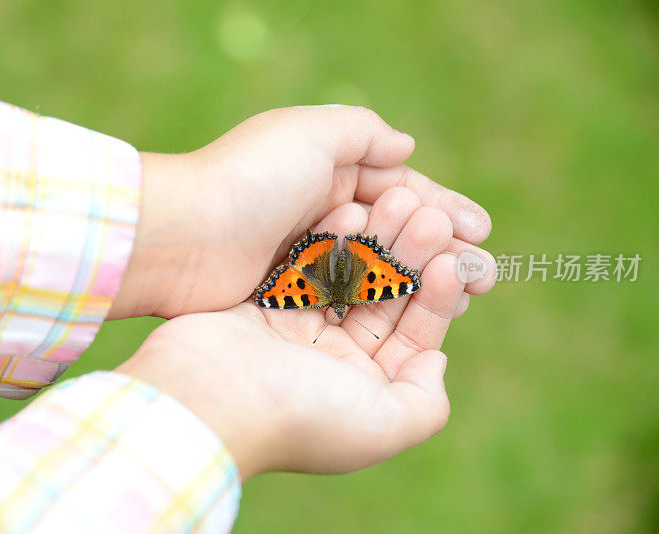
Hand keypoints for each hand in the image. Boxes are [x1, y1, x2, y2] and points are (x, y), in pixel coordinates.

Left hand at [107, 105, 493, 318]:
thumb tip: (407, 149)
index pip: (398, 188)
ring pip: (377, 269)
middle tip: (486, 275)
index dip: (443, 208)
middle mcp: (317, 214)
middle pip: (394, 234)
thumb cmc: (248, 180)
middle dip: (442, 251)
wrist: (182, 239)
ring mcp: (303, 258)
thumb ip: (363, 134)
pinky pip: (349, 299)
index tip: (480, 231)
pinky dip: (383, 304)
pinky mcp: (288, 297)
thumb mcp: (309, 134)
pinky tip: (414, 316)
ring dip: (422, 281)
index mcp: (324, 170)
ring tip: (463, 296)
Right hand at [116, 191, 486, 478]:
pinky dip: (330, 238)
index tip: (454, 263)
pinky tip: (353, 207)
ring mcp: (296, 329)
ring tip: (401, 201)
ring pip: (348, 275)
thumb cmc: (299, 416)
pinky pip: (306, 263)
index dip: (438, 299)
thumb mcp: (382, 427)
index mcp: (361, 388)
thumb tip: (436, 361)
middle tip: (430, 217)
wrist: (205, 397)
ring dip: (376, 240)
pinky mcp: (264, 302)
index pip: (412, 336)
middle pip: (382, 299)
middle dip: (410, 258)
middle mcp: (332, 359)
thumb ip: (425, 403)